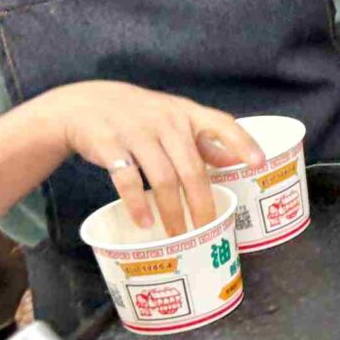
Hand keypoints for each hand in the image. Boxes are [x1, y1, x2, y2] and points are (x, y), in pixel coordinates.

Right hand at [43, 83, 263, 236]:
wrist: (81, 105)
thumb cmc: (137, 117)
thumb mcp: (171, 120)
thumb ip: (200, 140)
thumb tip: (234, 161)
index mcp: (185, 113)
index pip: (221, 124)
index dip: (242, 143)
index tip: (258, 163)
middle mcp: (165, 120)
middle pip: (192, 168)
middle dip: (202, 203)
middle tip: (207, 229)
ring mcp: (136, 131)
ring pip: (163, 178)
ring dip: (172, 211)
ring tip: (177, 234)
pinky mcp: (110, 145)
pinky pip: (127, 179)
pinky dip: (138, 203)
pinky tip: (145, 222)